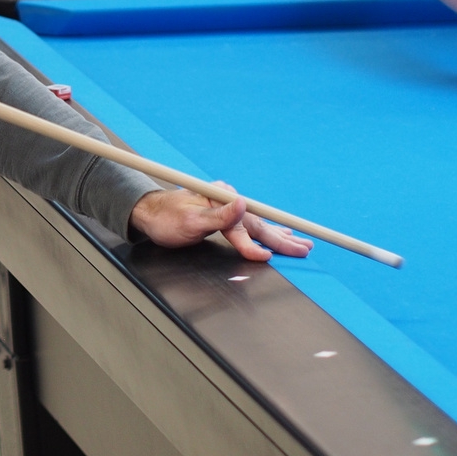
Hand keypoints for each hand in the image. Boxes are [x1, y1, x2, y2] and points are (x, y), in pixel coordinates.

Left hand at [128, 182, 312, 262]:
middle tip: (306, 250)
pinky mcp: (224, 216)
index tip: (271, 256)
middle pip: (259, 224)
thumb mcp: (189, 220)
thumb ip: (218, 215)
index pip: (247, 224)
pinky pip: (251, 225)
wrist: (150, 213)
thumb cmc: (166, 218)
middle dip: (283, 239)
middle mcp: (227, 201)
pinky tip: (279, 233)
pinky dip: (267, 231)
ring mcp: (227, 208)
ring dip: (280, 235)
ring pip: (259, 225)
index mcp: (221, 199)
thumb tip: (241, 203)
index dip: (263, 240)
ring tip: (301, 243)